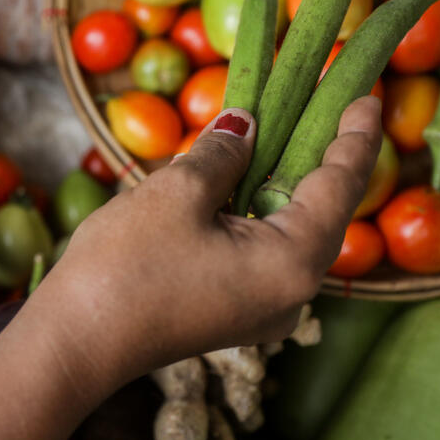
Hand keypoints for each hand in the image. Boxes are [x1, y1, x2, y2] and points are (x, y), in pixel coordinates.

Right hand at [34, 96, 381, 391]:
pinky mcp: (231, 314)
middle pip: (319, 211)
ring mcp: (262, 311)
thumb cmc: (125, 269)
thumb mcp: (176, 193)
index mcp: (293, 264)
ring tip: (278, 134)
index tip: (366, 94)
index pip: (340, 186)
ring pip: (285, 232)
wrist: (74, 344)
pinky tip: (237, 183)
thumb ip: (222, 153)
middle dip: (317, 156)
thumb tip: (245, 125)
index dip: (355, 135)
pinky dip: (254, 213)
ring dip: (279, 183)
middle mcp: (291, 295)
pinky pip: (259, 253)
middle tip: (321, 104)